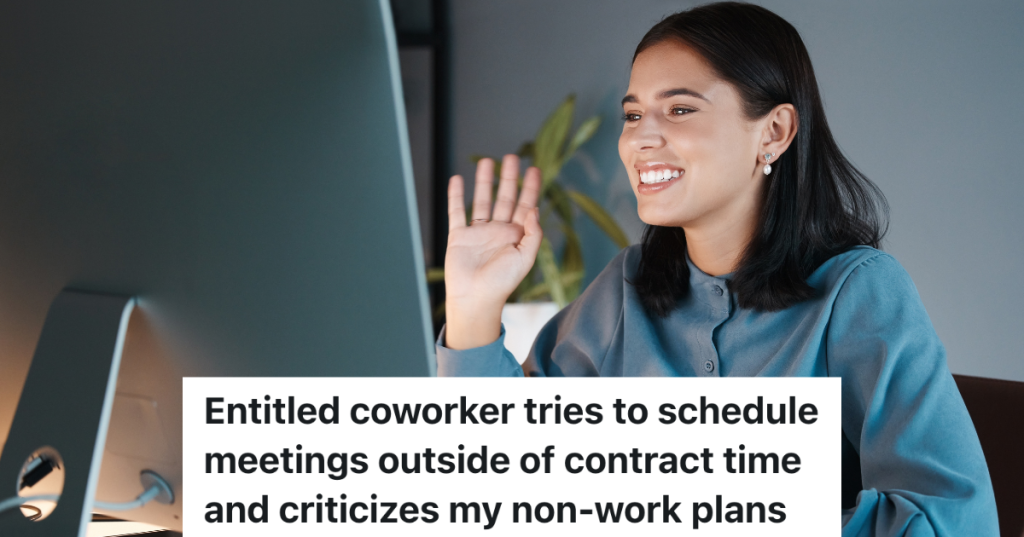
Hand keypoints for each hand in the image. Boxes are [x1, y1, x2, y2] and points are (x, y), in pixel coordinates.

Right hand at [444, 154, 541, 349]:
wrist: (475, 298)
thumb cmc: (502, 283)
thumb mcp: (525, 258)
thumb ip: (533, 233)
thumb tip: (534, 209)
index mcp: (516, 236)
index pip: (525, 205)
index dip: (530, 188)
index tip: (535, 169)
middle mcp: (498, 231)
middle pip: (505, 198)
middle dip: (509, 178)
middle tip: (513, 157)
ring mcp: (478, 233)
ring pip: (482, 200)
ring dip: (484, 182)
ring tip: (487, 161)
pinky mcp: (459, 236)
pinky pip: (457, 212)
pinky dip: (456, 196)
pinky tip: (458, 180)